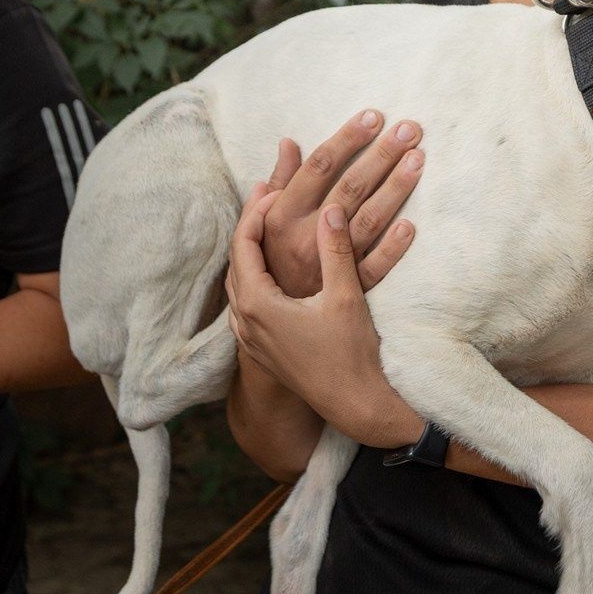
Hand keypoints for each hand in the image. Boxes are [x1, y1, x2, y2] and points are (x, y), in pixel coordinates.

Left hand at [226, 189, 422, 449]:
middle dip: (251, 225)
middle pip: (237, 260)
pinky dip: (256, 274)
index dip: (257, 210)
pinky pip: (247, 300)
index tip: (275, 186)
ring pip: (240, 282)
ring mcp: (250, 338)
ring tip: (266, 224)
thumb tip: (331, 209)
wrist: (355, 407)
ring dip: (251, 250)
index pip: (244, 243)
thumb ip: (336, 250)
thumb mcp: (346, 296)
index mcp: (258, 305)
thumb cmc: (351, 354)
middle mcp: (245, 322)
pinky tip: (272, 267)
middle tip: (266, 194)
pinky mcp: (262, 348)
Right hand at [261, 110, 423, 296]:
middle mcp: (307, 237)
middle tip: (409, 129)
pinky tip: (412, 225)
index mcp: (283, 216)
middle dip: (381, 155)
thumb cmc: (273, 262)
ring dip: (395, 189)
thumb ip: (280, 183)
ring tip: (418, 160)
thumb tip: (288, 143)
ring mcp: (330, 265)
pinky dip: (393, 248)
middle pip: (350, 187)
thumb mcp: (266, 221)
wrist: (275, 323)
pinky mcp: (350, 291)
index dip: (347, 139)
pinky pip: (375, 268)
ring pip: (368, 221)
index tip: (373, 116)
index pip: (319, 167)